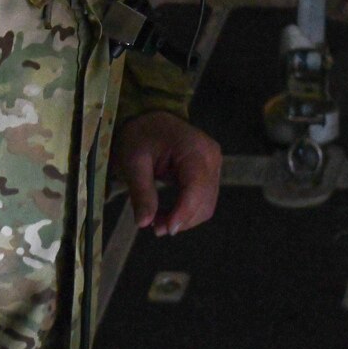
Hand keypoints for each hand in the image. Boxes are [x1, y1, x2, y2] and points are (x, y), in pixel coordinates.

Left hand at [112, 110, 221, 236]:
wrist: (150, 118)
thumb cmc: (141, 135)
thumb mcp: (133, 162)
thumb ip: (141, 192)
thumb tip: (143, 223)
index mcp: (195, 149)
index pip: (196, 188)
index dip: (182, 213)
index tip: (163, 230)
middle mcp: (212, 157)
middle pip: (205, 201)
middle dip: (181, 220)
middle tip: (153, 227)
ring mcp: (214, 165)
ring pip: (207, 206)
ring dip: (184, 219)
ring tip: (158, 221)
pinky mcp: (211, 173)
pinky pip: (204, 200)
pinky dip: (187, 212)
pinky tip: (168, 213)